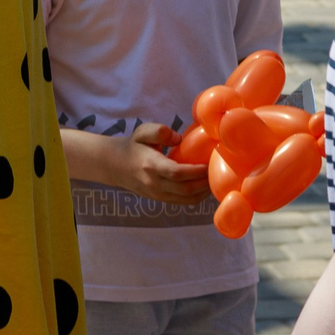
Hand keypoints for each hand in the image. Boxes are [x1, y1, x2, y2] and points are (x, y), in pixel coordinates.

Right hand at [64, 122, 212, 206]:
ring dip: (203, 192)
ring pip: (187, 199)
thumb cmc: (132, 146)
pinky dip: (197, 196)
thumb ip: (160, 131)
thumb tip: (179, 139)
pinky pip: (183, 202)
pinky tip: (204, 186)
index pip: (178, 173)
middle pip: (186, 189)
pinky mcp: (160, 200)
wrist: (115, 165)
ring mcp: (157, 195)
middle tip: (220, 171)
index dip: (196, 171)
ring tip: (215, 179)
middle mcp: (154, 184)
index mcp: (151, 165)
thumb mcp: (142, 132)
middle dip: (205, 182)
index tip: (210, 162)